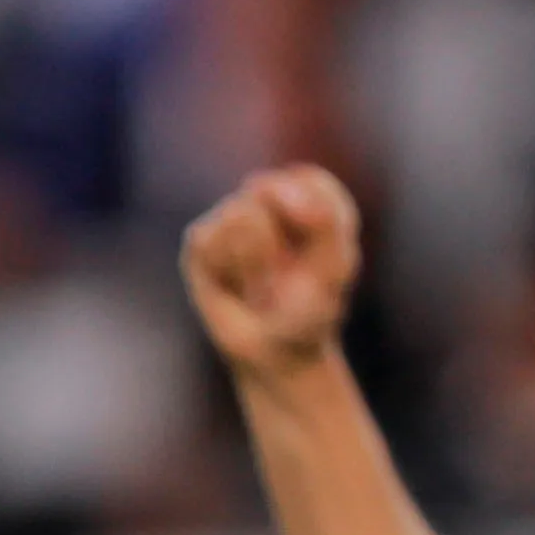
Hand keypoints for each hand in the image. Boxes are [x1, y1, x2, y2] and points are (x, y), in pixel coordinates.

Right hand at [182, 165, 362, 378]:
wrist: (277, 355)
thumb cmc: (311, 308)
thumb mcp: (335, 265)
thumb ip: (321, 218)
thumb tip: (262, 184)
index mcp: (305, 192)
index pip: (306, 180)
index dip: (313, 222)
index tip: (319, 258)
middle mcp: (263, 196)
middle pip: (268, 191)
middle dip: (283, 244)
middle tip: (287, 276)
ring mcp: (228, 216)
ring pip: (238, 217)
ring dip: (255, 265)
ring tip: (260, 287)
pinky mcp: (199, 241)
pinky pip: (211, 243)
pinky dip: (229, 274)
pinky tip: (235, 288)